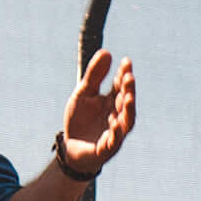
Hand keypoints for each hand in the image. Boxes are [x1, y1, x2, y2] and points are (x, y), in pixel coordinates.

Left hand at [58, 50, 136, 176]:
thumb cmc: (80, 120)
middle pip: (126, 103)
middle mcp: (117, 117)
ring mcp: (114, 133)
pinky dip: (116, 133)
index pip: (121, 87)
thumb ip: (94, 75)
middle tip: (129, 77)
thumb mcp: (83, 93)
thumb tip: (107, 52)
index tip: (126, 62)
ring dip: (128, 110)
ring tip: (128, 97)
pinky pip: (113, 142)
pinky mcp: (106, 149)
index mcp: (111, 102)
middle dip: (128, 91)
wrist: (70, 148)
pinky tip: (115, 123)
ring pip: (126, 122)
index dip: (124, 75)